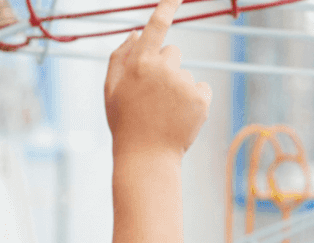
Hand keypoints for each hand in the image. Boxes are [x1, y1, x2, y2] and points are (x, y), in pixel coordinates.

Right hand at [103, 0, 210, 159]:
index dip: (167, 8)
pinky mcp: (201, 99)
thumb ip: (120, 57)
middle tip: (154, 96)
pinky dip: (194, 100)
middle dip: (166, 68)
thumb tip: (137, 33)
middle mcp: (163, 68)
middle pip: (173, 53)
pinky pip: (201, 89)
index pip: (156, 27)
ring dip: (178, 88)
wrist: (146, 157)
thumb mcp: (111, 89)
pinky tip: (180, 117)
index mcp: (139, 63)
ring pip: (185, 74)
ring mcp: (183, 83)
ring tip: (165, 113)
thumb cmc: (126, 122)